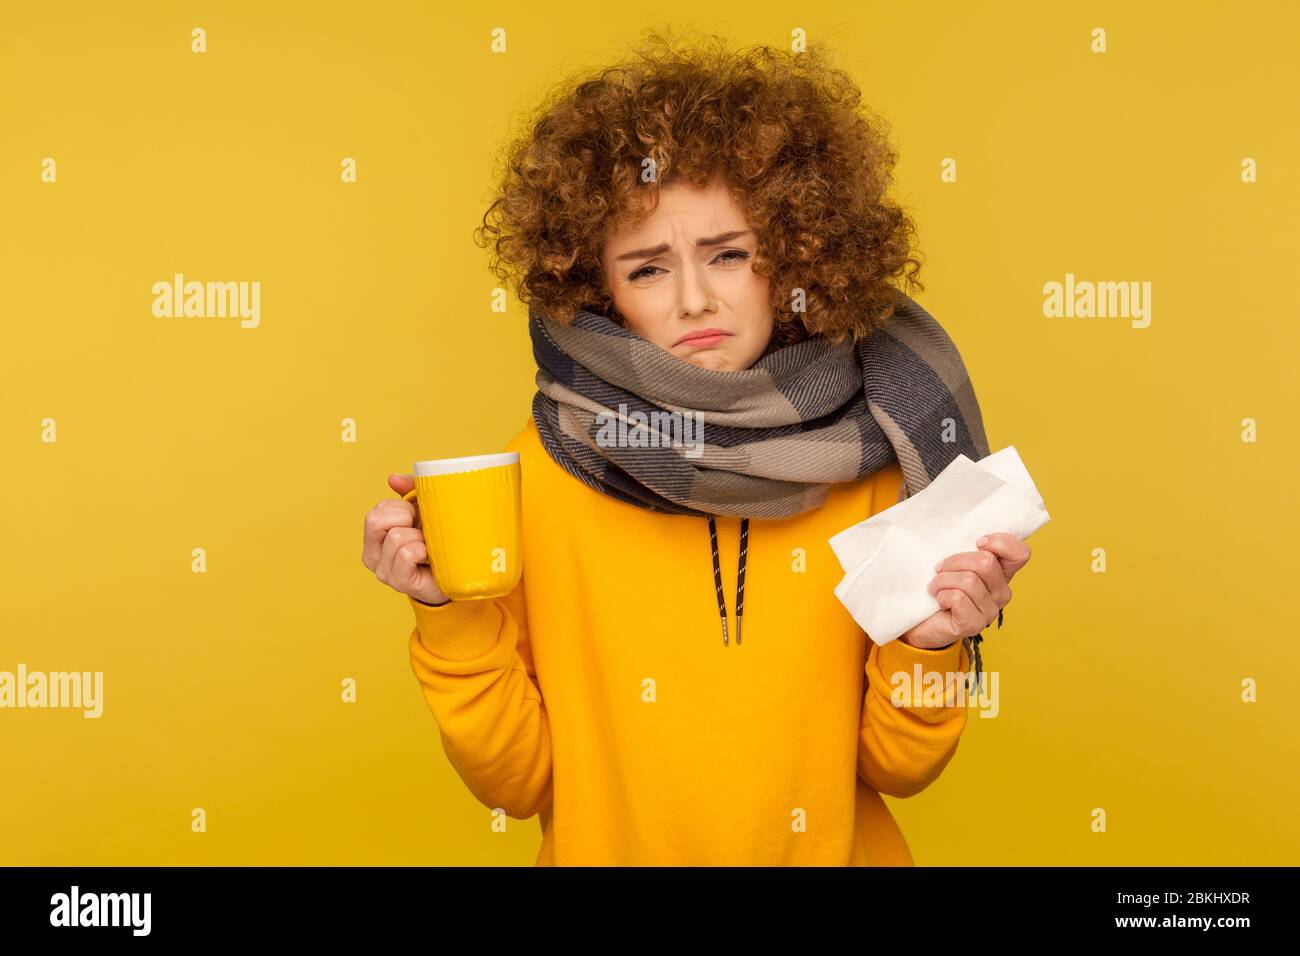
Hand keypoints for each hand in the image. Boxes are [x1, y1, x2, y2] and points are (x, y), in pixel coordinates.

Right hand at [361, 474, 451, 605]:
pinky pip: (406, 554)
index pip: (377, 511)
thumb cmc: (437, 540)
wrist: (456, 573)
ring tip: (429, 546)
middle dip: (405, 518)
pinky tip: (429, 558)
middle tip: (422, 530)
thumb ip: (410, 490)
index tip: (417, 518)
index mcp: (374, 536)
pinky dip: (422, 551)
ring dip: (419, 537)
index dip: (402, 508)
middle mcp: (372, 555)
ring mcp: (384, 571)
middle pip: (375, 520)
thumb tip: (392, 479)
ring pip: (395, 537)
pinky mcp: (399, 582)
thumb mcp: (425, 509)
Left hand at [899, 532, 1031, 649]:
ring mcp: (990, 611)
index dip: (1000, 542)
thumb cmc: (938, 586)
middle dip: (955, 561)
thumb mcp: (953, 561)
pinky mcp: (974, 625)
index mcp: (1001, 572)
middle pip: (986, 563)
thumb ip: (966, 547)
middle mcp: (1002, 592)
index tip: (977, 542)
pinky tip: (938, 600)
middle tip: (940, 569)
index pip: (1021, 553)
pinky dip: (941, 595)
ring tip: (935, 586)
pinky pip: (958, 598)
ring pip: (968, 580)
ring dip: (942, 580)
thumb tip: (961, 524)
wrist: (921, 621)